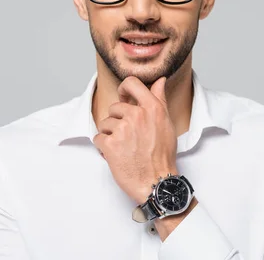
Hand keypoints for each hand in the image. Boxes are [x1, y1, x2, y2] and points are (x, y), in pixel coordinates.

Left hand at [93, 76, 177, 203]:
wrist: (157, 182)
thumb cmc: (163, 155)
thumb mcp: (166, 123)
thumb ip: (159, 99)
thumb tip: (159, 80)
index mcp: (152, 108)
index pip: (131, 83)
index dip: (124, 89)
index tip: (124, 97)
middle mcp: (136, 115)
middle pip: (115, 107)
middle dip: (117, 120)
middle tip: (128, 136)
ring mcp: (122, 130)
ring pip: (105, 123)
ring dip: (110, 135)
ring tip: (123, 147)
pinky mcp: (110, 144)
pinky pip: (98, 138)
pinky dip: (103, 148)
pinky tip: (116, 155)